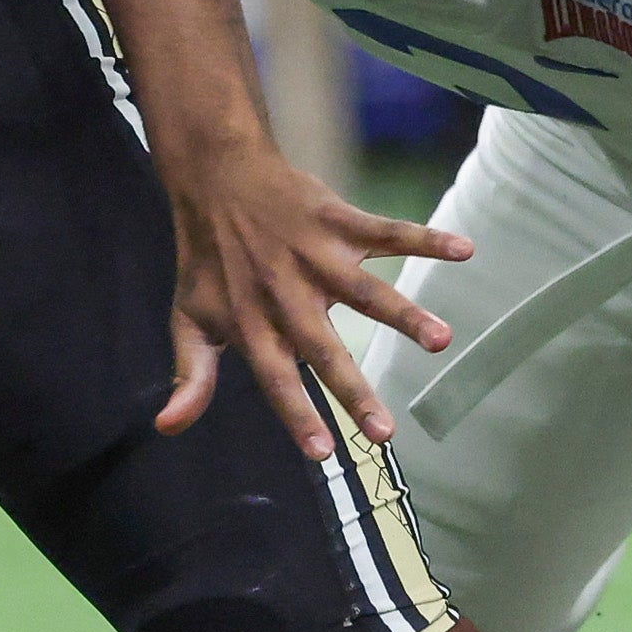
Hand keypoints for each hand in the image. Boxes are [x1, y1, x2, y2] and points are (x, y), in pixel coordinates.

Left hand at [152, 127, 468, 463]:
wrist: (216, 177)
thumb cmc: (208, 260)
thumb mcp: (189, 319)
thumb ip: (190, 376)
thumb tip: (167, 429)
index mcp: (253, 324)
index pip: (275, 379)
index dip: (297, 416)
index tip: (323, 455)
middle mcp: (287, 295)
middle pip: (324, 349)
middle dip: (354, 392)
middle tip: (385, 433)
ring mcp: (316, 257)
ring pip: (365, 291)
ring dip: (405, 313)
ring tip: (442, 339)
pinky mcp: (338, 223)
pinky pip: (387, 232)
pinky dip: (425, 238)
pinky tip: (463, 250)